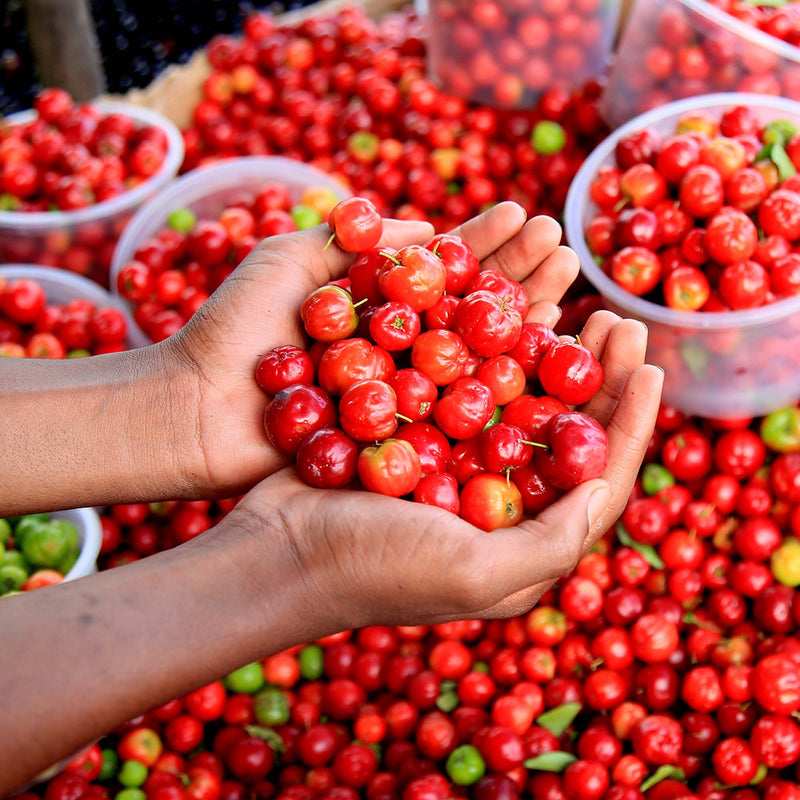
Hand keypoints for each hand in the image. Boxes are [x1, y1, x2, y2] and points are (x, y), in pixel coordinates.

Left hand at [167, 202, 580, 498]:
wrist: (195, 412)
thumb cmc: (232, 331)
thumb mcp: (288, 260)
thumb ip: (355, 241)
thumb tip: (429, 226)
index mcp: (374, 305)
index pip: (442, 268)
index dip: (483, 243)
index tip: (524, 214)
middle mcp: (398, 349)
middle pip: (468, 308)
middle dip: (515, 275)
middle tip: (562, 246)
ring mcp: (405, 394)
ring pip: (474, 353)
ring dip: (520, 318)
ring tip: (566, 280)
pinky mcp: (402, 439)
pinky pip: (459, 410)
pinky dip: (501, 384)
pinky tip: (544, 354)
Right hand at [226, 312, 661, 635]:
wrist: (274, 550)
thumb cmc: (372, 570)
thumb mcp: (475, 575)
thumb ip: (551, 543)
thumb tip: (605, 488)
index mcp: (521, 535)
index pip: (598, 476)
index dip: (631, 422)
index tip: (650, 366)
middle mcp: (496, 495)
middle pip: (563, 425)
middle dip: (596, 371)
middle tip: (613, 316)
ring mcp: (453, 457)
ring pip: (517, 391)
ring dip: (547, 344)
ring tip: (571, 296)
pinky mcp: (414, 429)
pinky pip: (463, 377)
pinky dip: (485, 342)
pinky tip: (501, 306)